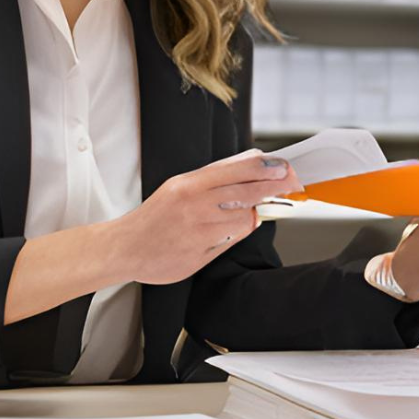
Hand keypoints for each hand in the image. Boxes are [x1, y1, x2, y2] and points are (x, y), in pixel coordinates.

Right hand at [111, 150, 301, 285]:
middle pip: (246, 192)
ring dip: (254, 212)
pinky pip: (232, 240)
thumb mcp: (179, 185)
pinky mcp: (199, 255)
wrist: (126, 247)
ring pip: (243, 218)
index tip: (283, 167)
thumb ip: (213, 177)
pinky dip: (240, 231)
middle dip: (273, 186)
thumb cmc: (155, 215)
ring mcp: (198, 231)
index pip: (236, 170)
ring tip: (257, 207)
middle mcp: (194, 206)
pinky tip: (242, 225)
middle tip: (291, 182)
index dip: (265, 168)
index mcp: (188, 184)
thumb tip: (250, 164)